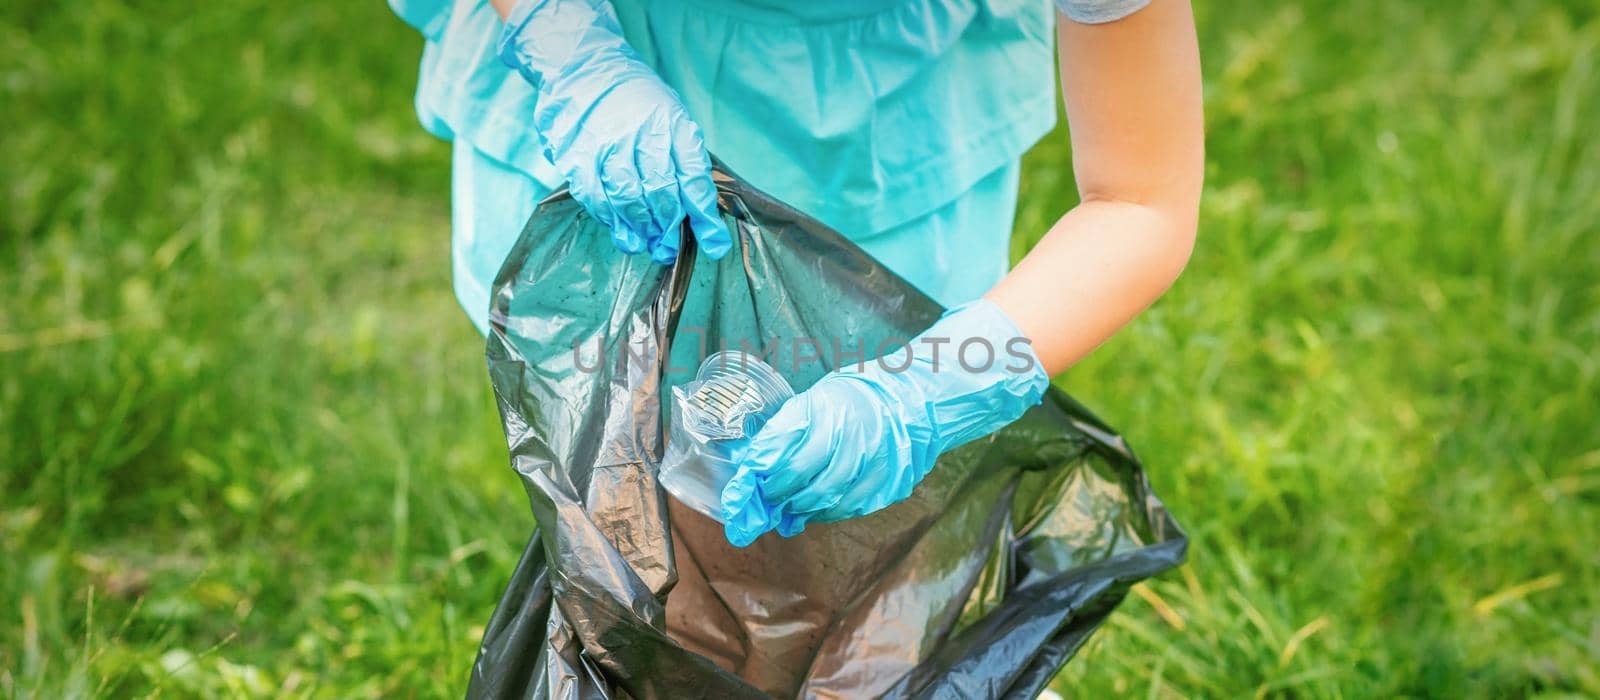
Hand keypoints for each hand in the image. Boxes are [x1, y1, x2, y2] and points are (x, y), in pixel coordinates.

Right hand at [499, 0, 729, 262]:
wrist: (584, 68)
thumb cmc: (636, 100)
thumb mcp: (671, 118)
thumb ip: (684, 161)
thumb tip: (699, 214)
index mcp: (674, 124)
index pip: (694, 177)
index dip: (705, 216)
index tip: (714, 246)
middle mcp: (644, 134)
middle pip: (663, 193)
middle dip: (669, 229)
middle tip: (669, 248)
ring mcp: (609, 144)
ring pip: (630, 200)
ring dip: (642, 230)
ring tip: (647, 244)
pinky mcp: (579, 155)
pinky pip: (596, 198)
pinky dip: (611, 220)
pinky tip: (620, 229)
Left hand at [719, 300, 1050, 546]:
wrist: (917, 399)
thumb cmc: (860, 396)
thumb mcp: (821, 398)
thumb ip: (790, 427)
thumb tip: (755, 458)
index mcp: (829, 411)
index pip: (784, 450)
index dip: (762, 473)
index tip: (747, 484)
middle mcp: (851, 437)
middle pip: (803, 479)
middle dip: (778, 495)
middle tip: (765, 501)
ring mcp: (872, 463)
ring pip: (826, 499)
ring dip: (801, 508)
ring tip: (787, 509)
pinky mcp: (888, 483)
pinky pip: (850, 507)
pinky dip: (828, 512)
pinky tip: (816, 509)